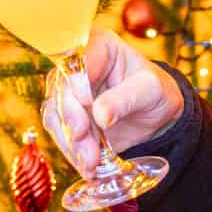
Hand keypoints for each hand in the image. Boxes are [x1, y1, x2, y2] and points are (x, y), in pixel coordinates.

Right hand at [41, 27, 181, 174]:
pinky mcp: (67, 118)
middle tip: (84, 138)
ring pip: (56, 114)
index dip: (75, 80)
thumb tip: (99, 114)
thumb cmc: (156, 93)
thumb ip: (125, 99)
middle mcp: (77, 67)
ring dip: (71, 140)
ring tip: (91, 161)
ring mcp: (69, 93)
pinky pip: (60, 133)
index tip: (86, 102)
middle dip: (72, 118)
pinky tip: (88, 166)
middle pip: (60, 89)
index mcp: (98, 46)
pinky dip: (72, 151)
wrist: (155, 118)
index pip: (76, 58)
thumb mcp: (150, 91)